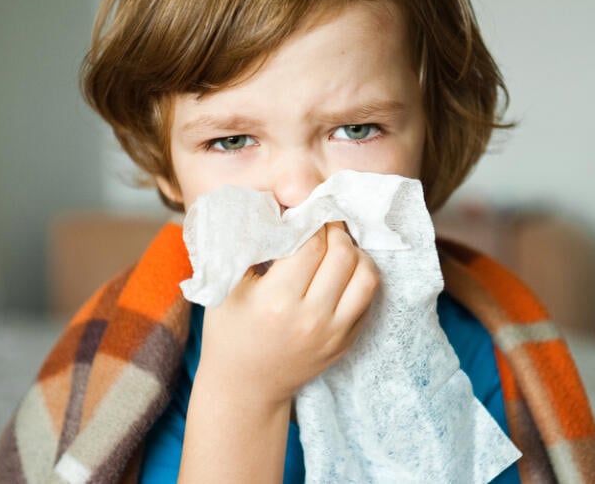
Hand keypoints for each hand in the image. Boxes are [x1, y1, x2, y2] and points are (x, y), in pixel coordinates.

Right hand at [195, 222, 377, 407]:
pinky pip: (368, 299)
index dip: (310, 220)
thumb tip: (275, 207)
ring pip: (366, 275)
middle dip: (334, 231)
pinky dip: (360, 277)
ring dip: (354, 253)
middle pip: (342, 254)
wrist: (245, 387)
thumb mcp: (226, 286)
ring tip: (336, 246)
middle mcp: (311, 318)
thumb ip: (250, 245)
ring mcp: (333, 333)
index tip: (302, 212)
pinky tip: (342, 270)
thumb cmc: (229, 332)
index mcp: (277, 302)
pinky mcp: (346, 342)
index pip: (311, 243)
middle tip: (321, 224)